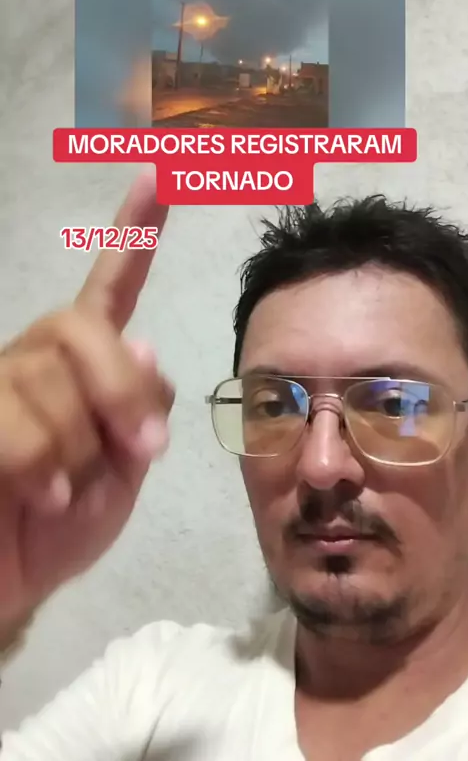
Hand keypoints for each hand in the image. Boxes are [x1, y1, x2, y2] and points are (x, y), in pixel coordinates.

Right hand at [0, 172, 173, 633]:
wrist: (6, 586)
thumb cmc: (62, 528)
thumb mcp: (127, 472)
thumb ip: (140, 408)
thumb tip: (140, 341)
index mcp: (83, 368)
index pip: (108, 290)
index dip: (131, 236)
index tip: (156, 177)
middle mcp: (35, 359)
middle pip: (82, 329)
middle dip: (119, 393)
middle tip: (141, 447)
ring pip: (48, 381)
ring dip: (77, 449)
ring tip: (66, 490)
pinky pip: (13, 420)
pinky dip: (42, 466)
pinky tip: (40, 494)